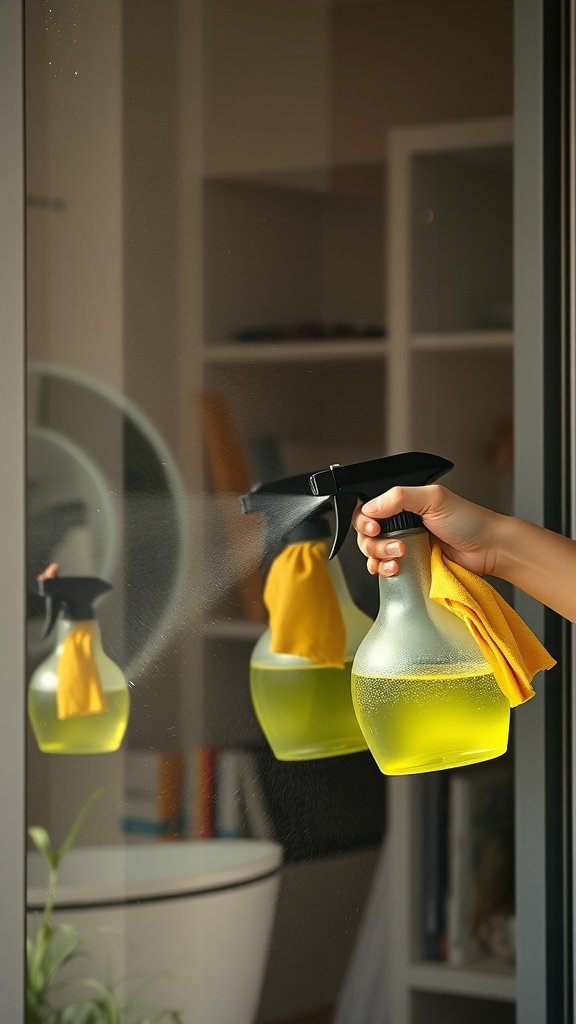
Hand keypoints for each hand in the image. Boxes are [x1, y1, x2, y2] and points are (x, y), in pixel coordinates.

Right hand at [352, 484, 502, 576]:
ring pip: (372, 552)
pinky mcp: (409, 564)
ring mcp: (404, 544)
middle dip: (373, 542)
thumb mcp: (433, 499)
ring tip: (399, 556)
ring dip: (379, 556)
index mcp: (403, 503)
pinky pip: (384, 569)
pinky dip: (383, 570)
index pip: (368, 509)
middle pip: (366, 533)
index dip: (365, 520)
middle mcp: (400, 522)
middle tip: (396, 544)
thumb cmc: (468, 521)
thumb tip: (370, 507)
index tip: (374, 527)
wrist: (488, 549)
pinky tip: (394, 569)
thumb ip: (399, 497)